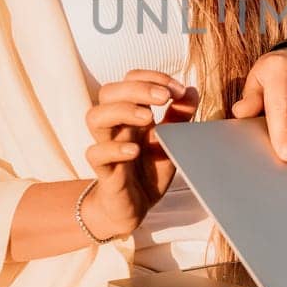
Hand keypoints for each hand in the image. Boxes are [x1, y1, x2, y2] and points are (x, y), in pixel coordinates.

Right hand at [83, 69, 199, 237]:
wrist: (133, 208)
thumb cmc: (148, 171)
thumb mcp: (171, 142)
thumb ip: (179, 117)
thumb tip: (191, 91)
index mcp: (130, 114)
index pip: (129, 80)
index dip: (152, 78)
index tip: (178, 90)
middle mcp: (115, 126)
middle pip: (108, 92)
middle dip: (137, 88)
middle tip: (164, 98)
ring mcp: (107, 147)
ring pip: (94, 117)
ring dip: (122, 111)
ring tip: (148, 118)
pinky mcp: (104, 172)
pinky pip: (95, 154)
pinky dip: (114, 149)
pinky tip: (135, 150)